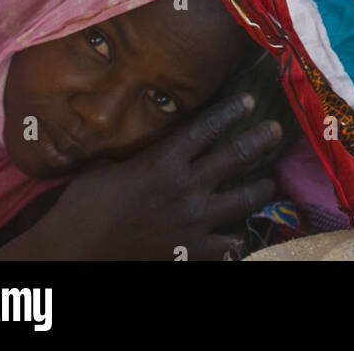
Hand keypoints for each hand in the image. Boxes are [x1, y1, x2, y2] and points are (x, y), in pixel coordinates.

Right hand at [24, 94, 280, 260]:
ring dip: (258, 189)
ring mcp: (192, 223)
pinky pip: (225, 245)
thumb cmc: (84, 204)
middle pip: (233, 157)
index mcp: (164, 160)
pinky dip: (235, 238)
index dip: (230, 112)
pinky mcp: (189, 252)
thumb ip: (136, 153)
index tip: (249, 101)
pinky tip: (240, 234)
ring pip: (239, 201)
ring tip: (270, 182)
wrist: (77, 252)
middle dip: (259, 140)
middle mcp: (186, 187)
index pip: (206, 128)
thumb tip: (138, 134)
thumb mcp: (109, 165)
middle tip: (276, 130)